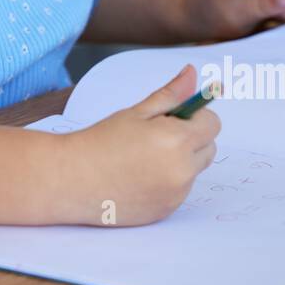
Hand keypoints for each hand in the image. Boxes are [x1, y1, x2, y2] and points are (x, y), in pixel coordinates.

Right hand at [60, 64, 218, 226]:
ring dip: (179, 162)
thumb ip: (170, 95)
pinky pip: (179, 191)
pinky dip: (166, 183)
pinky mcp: (166, 211)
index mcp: (178, 140)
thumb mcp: (136, 112)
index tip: (172, 117)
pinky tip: (137, 178)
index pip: (212, 124)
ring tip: (141, 158)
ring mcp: (176, 195)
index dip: (194, 117)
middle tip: (155, 136)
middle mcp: (183, 171)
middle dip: (190, 139)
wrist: (72, 179)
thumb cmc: (101, 141)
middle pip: (208, 148)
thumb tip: (191, 74)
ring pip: (193, 170)